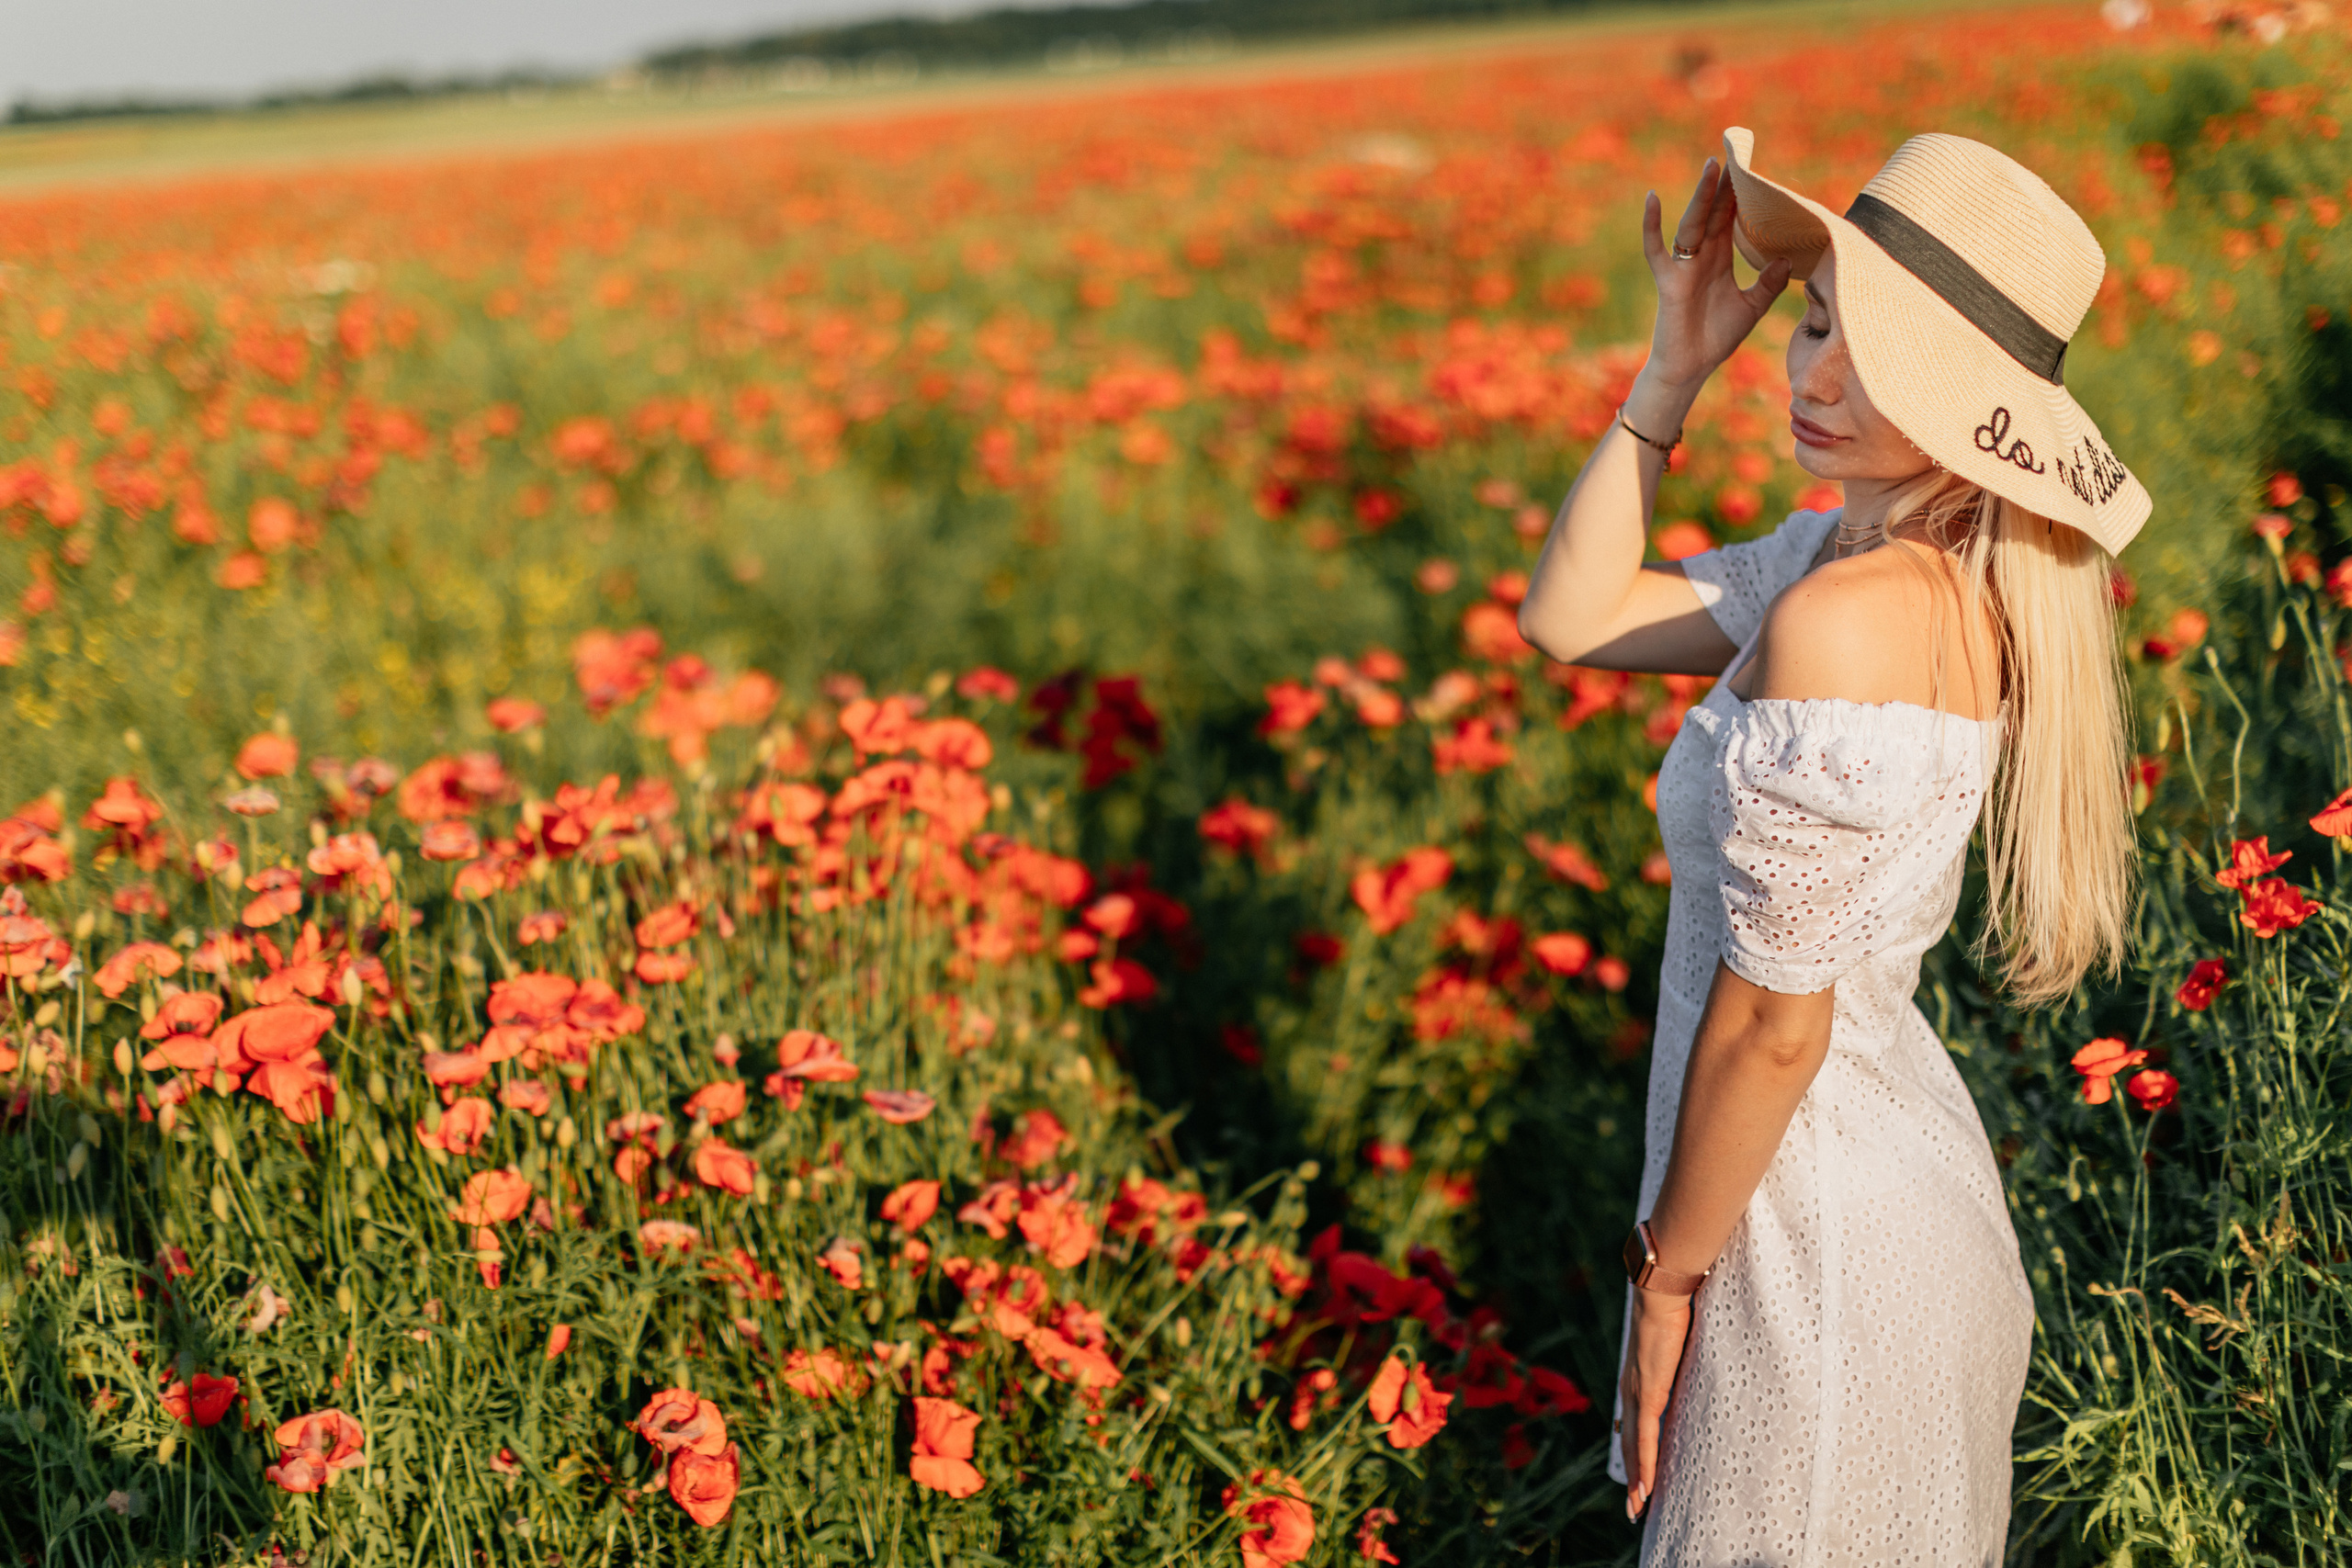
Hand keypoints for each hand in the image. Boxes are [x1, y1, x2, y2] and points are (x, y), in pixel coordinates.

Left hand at [1618, 1284, 1693, 1521]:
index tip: (1636, 1473)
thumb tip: (1688, 1349)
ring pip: (1634, 1446)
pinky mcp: (1647, 1393)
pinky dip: (1645, 1465)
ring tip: (1637, 1509)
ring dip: (1637, 1480)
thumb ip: (1678, 1353)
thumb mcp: (1674, 1339)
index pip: (1633, 1422)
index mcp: (1636, 1377)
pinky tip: (1645, 1487)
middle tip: (1634, 1505)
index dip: (1634, 1449)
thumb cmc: (1672, 1306)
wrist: (1660, 1290)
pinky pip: (1645, 1437)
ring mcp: (1637, 1392)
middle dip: (1632, 1475)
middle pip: (1629, 1441)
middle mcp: (1630, 1388)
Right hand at [1637, 157, 1791, 395]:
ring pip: (1692, 223)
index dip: (1738, 197)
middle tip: (1731, 158)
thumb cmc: (1716, 338)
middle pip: (1712, 214)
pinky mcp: (1668, 280)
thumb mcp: (1751, 308)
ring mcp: (1683, 266)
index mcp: (1720, 260)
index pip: (1730, 220)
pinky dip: (1652, 225)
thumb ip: (1768, 284)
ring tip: (1711, 168)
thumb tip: (1788, 260)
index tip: (1748, 171)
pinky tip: (1652, 198)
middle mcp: (1701, 257)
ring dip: (1700, 196)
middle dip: (1722, 188)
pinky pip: (1656, 248)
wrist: (1691, 367)